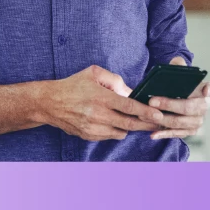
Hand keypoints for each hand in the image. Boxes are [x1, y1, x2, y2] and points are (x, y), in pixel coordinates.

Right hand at [43, 65, 165, 141]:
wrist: (50, 103)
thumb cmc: (73, 85)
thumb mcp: (92, 73)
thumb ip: (113, 79)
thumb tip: (130, 91)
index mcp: (100, 96)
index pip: (129, 106)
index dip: (146, 111)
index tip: (159, 114)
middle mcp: (98, 114)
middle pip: (129, 124)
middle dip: (146, 124)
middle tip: (159, 123)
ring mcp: (94, 128)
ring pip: (121, 132)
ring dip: (130, 127)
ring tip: (135, 120)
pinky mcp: (90, 136)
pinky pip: (110, 135)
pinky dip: (116, 130)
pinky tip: (115, 121)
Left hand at [148, 56, 209, 139]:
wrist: (172, 97)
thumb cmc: (174, 83)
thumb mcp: (176, 71)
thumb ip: (177, 64)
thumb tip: (177, 62)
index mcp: (202, 90)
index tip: (205, 90)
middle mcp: (202, 107)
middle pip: (188, 107)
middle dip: (169, 105)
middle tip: (152, 102)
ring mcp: (197, 121)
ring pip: (180, 122)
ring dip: (163, 120)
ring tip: (147, 116)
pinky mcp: (189, 131)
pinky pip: (177, 134)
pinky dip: (164, 133)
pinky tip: (153, 133)